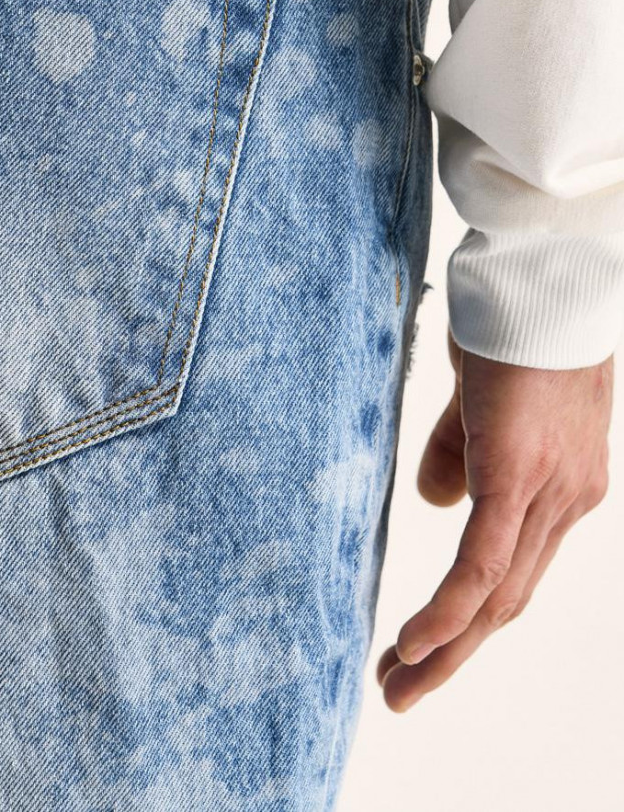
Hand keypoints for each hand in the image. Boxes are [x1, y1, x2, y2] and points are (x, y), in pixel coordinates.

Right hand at [376, 328, 612, 711]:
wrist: (545, 271)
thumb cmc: (514, 319)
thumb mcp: (482, 399)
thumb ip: (462, 451)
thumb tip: (435, 504)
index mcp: (566, 483)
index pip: (517, 570)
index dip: (469, 616)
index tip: (424, 648)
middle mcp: (571, 500)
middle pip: (508, 600)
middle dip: (455, 655)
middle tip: (400, 692)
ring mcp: (553, 492)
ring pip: (497, 596)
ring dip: (444, 650)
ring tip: (394, 685)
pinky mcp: (520, 477)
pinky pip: (483, 564)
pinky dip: (447, 613)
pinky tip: (412, 645)